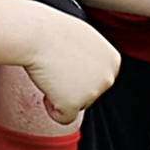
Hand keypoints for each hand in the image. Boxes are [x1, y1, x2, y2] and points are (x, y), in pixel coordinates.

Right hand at [20, 8, 120, 124]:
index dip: (79, 73)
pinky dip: (52, 108)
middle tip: (58, 66)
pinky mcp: (74, 104)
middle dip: (72, 86)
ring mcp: (92, 92)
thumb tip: (89, 69)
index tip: (68, 61)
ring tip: (52, 71)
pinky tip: (47, 86)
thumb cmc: (54, 31)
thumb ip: (94, 58)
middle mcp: (107, 78)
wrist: (36, 33)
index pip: (98, 79)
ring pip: (76, 105)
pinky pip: (63, 118)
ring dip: (61, 94)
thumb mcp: (86, 40)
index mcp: (113, 61)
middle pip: (89, 94)